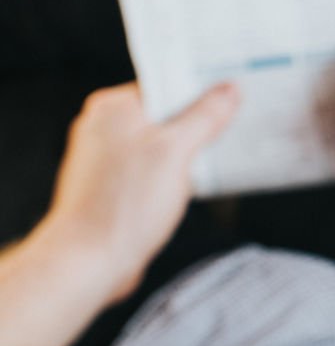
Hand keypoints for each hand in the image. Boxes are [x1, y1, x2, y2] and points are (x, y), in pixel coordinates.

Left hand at [45, 82, 238, 303]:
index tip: (234, 92)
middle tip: (235, 123)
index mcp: (114, 107)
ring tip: (217, 156)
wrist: (87, 262)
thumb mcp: (176, 151)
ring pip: (161, 140)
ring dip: (188, 150)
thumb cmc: (124, 206)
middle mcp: (105, 126)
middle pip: (166, 111)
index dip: (203, 87)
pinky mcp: (112, 184)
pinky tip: (192, 183)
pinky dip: (173, 171)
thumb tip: (229, 90)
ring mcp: (107, 157)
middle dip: (199, 120)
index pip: (167, 82)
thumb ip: (205, 115)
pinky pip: (152, 165)